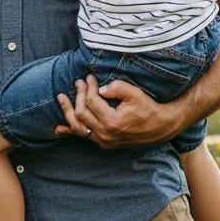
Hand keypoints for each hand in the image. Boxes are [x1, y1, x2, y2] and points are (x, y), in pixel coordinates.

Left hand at [54, 76, 190, 147]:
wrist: (162, 126)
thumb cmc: (148, 108)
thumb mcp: (134, 93)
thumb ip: (116, 87)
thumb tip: (99, 89)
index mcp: (112, 122)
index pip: (91, 102)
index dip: (89, 87)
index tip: (90, 77)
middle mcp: (105, 134)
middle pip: (81, 113)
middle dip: (79, 95)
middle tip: (79, 82)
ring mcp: (104, 141)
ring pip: (78, 127)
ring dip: (68, 112)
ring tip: (61, 98)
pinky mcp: (104, 143)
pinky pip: (83, 137)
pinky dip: (70, 131)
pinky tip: (58, 128)